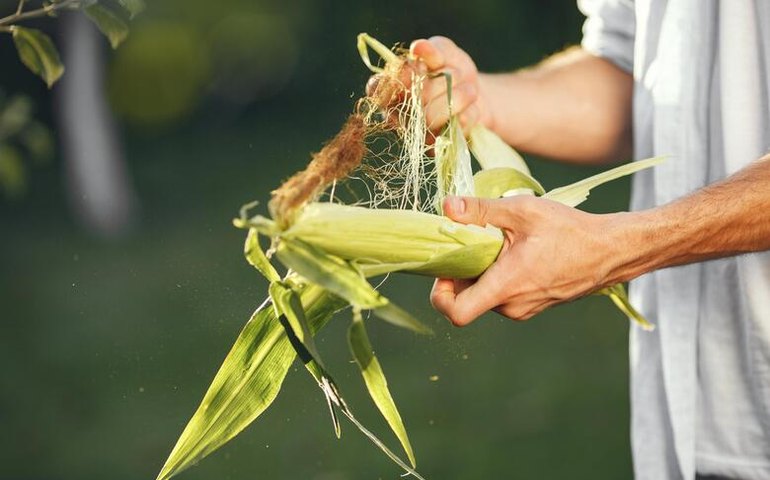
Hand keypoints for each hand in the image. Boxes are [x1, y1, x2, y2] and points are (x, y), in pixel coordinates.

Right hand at [366, 36, 493, 131]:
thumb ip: (432, 49)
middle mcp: (395, 113)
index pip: (377, 87)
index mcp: (389, 88)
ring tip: (469, 89)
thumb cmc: (451, 70)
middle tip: (457, 73)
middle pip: (413, 98)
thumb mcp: (444, 52)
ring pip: (430, 117)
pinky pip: (453, 128)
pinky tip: (470, 109)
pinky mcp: (435, 147)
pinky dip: (469, 112)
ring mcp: (415, 133)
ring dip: (458, 97)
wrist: (477, 94)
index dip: (399, 77)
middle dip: (443, 80)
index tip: (420, 67)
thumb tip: (418, 47)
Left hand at [430, 195, 627, 325]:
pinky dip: (498, 276)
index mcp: (505, 287)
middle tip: (471, 241)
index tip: (444, 268)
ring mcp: (523, 309)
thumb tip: (446, 206)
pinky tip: (514, 251)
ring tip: (499, 243)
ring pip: (485, 296)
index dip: (439, 294)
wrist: (611, 251)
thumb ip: (480, 211)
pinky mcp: (533, 306)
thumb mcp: (522, 211)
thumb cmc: (569, 230)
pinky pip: (503, 295)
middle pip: (467, 299)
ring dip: (482, 273)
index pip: (456, 312)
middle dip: (461, 273)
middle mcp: (511, 306)